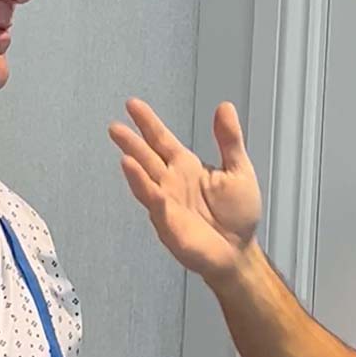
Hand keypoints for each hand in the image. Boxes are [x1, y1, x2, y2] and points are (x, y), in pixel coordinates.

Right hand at [109, 98, 262, 283]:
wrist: (240, 251)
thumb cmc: (237, 215)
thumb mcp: (239, 170)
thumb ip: (230, 140)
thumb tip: (224, 107)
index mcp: (186, 167)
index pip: (161, 140)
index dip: (147, 123)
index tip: (133, 105)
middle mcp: (171, 183)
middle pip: (147, 158)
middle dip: (131, 143)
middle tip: (115, 127)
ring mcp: (167, 204)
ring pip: (146, 182)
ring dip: (135, 169)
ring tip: (124, 153)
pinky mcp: (170, 226)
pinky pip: (157, 207)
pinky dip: (147, 192)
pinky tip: (138, 179)